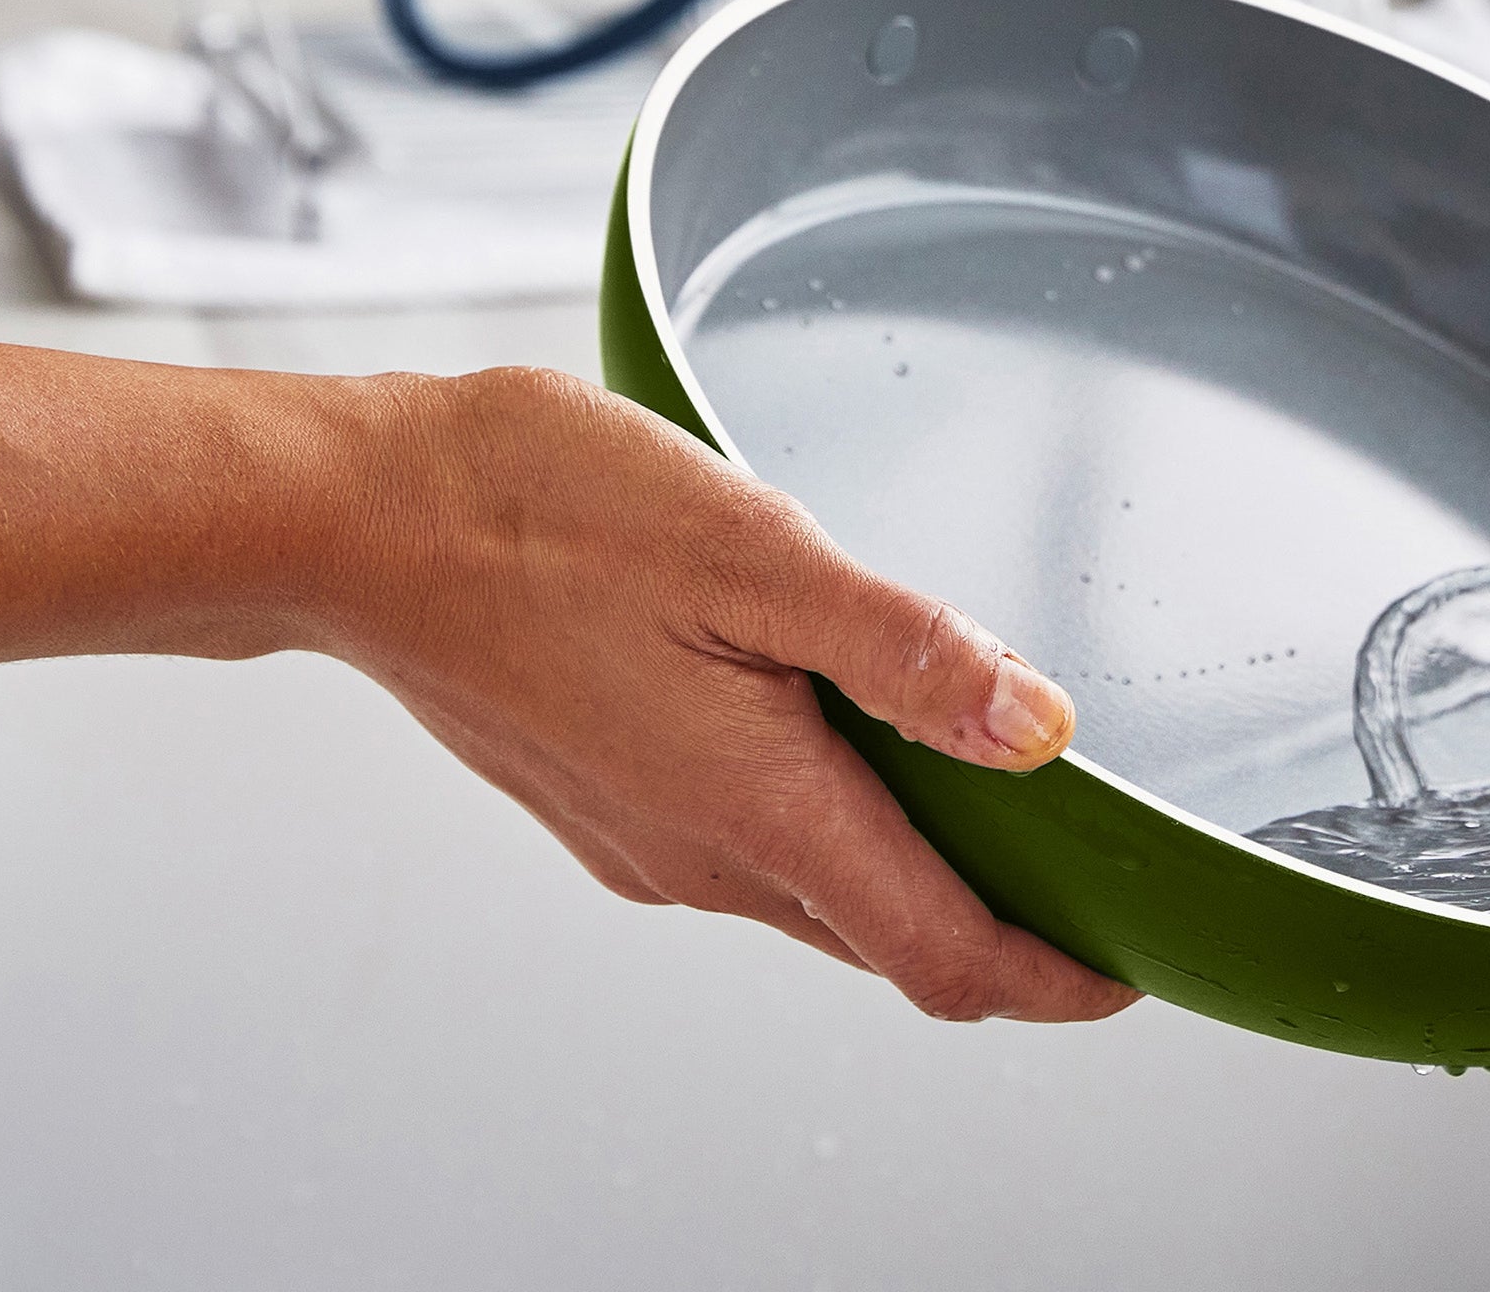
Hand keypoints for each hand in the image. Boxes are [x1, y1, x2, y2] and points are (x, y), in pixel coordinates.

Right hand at [0, 338, 1133, 1026]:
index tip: (1130, 962)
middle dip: (998, 927)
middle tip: (1087, 873)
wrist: (360, 519)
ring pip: (816, 894)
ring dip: (911, 871)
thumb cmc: (539, 515)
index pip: (941, 956)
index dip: (1053, 975)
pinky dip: (828, 826)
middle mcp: (700, 856)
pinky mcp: (605, 802)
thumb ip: (902, 650)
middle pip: (887, 938)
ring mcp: (643, 840)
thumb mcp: (751, 553)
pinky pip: (748, 850)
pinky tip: (843, 737)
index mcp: (756, 808)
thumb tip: (1037, 727)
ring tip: (990, 796)